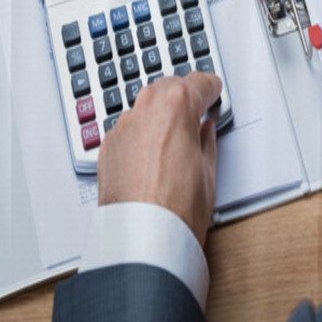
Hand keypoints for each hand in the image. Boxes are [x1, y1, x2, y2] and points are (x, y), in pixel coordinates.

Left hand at [97, 72, 222, 246]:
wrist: (142, 239)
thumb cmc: (175, 209)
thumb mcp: (208, 171)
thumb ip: (206, 141)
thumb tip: (204, 131)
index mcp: (176, 106)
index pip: (198, 82)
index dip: (211, 87)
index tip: (214, 91)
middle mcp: (145, 110)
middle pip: (168, 87)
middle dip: (184, 95)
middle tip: (198, 108)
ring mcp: (122, 128)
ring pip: (145, 106)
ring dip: (160, 113)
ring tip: (175, 134)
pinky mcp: (107, 147)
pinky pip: (129, 128)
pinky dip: (141, 133)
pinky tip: (153, 153)